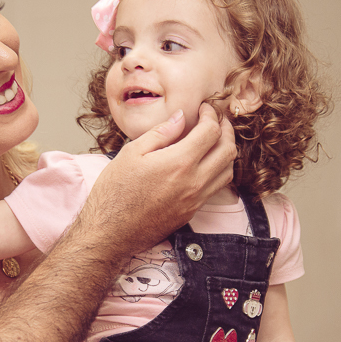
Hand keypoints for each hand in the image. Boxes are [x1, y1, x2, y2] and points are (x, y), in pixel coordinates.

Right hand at [83, 103, 235, 256]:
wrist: (111, 232)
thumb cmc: (115, 192)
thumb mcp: (132, 153)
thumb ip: (161, 132)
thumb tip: (181, 117)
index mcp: (179, 162)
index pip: (211, 131)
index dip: (212, 115)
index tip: (204, 109)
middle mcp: (194, 182)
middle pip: (228, 150)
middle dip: (226, 129)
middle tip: (215, 120)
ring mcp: (196, 199)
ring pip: (229, 170)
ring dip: (226, 151)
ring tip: (214, 140)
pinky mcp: (192, 211)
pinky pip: (217, 187)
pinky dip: (219, 170)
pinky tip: (206, 162)